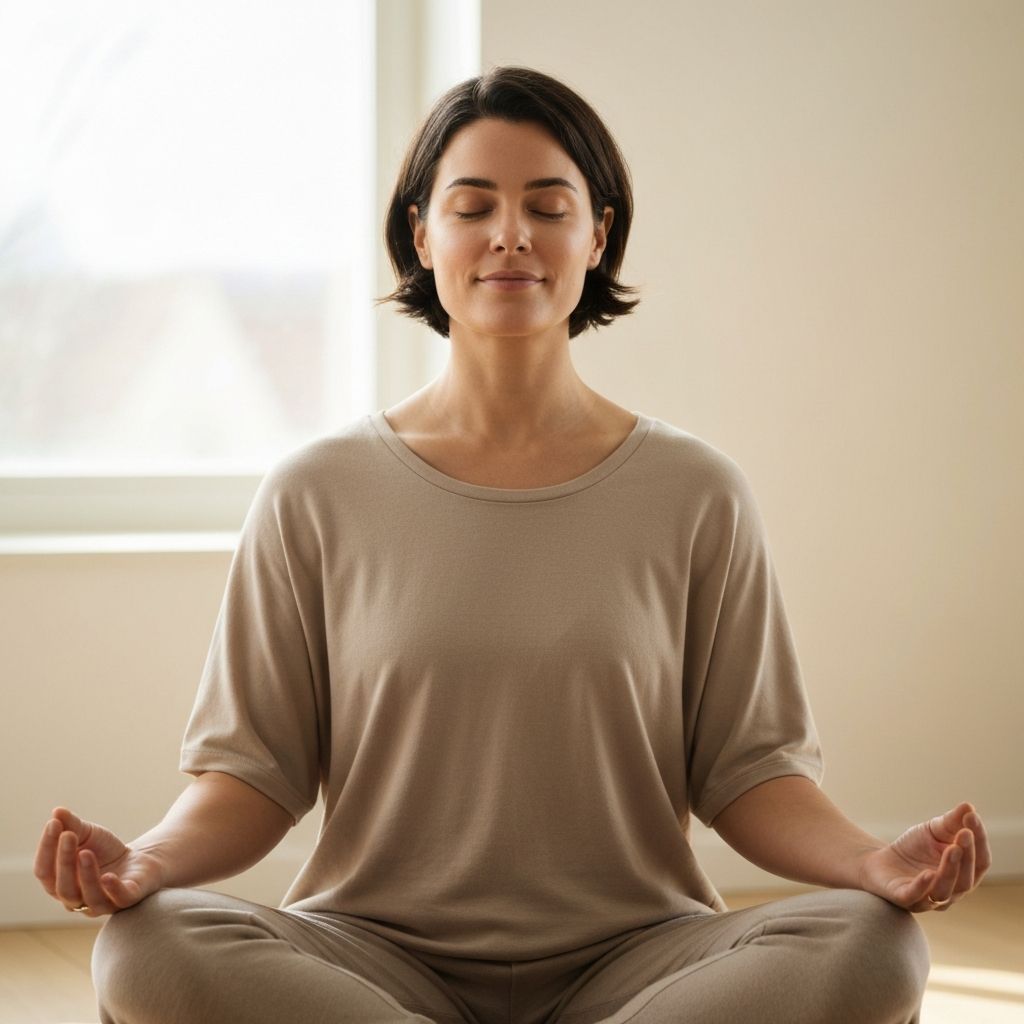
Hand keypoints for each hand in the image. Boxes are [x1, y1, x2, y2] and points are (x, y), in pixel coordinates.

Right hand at [33, 807, 163, 916]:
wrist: (139, 858)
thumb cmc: (105, 850)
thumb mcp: (88, 834)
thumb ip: (72, 825)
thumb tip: (57, 811)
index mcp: (59, 884)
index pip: (44, 872)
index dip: (47, 848)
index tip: (53, 823)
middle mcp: (76, 900)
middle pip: (63, 888)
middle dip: (64, 860)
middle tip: (68, 835)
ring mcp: (102, 903)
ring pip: (89, 897)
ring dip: (85, 875)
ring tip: (86, 852)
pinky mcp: (127, 900)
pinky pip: (118, 900)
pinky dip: (113, 889)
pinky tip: (109, 876)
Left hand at [857, 801, 990, 912]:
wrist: (879, 860)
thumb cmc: (913, 848)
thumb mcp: (932, 831)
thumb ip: (951, 822)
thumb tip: (969, 806)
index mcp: (964, 875)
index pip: (980, 861)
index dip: (979, 840)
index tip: (972, 817)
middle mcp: (951, 891)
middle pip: (966, 879)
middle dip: (967, 856)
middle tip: (964, 833)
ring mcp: (928, 899)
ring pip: (945, 890)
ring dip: (950, 870)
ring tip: (952, 848)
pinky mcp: (904, 898)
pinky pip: (916, 896)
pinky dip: (923, 886)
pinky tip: (928, 873)